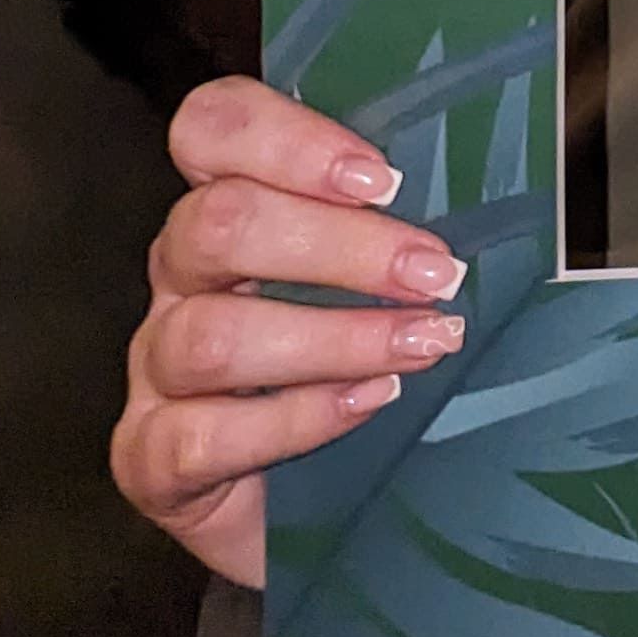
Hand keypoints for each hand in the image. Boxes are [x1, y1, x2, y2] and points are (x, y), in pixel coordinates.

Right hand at [114, 78, 463, 591]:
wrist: (319, 508)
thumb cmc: (359, 364)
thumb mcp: (381, 283)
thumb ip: (398, 227)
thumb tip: (490, 185)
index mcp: (229, 206)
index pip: (212, 128)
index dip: (289, 140)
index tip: (384, 178)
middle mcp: (180, 277)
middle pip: (218, 224)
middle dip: (339, 245)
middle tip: (434, 272)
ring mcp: (155, 368)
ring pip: (211, 335)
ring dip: (333, 336)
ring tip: (422, 343)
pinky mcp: (148, 459)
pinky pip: (201, 435)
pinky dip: (296, 417)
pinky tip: (367, 404)